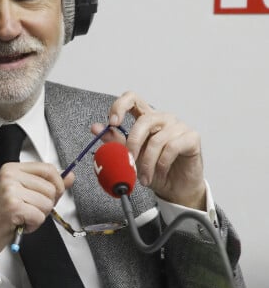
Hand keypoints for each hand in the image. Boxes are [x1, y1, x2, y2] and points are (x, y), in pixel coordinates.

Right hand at [0, 163, 74, 269]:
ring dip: (39, 216)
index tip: (54, 194)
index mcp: (12, 168)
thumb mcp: (22, 193)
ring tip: (23, 217)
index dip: (58, 184)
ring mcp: (10, 190)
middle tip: (30, 210)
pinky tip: (21, 224)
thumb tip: (69, 176)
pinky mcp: (12, 206)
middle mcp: (10, 176)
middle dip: (46, 204)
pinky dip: (33, 225)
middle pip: (50, 188)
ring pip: (47, 203)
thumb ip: (46, 183)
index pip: (48, 168)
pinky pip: (39, 216)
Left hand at [92, 91, 205, 209]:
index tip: (112, 123)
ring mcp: (178, 126)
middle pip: (143, 120)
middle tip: (129, 160)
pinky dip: (162, 164)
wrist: (176, 189)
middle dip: (132, 143)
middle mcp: (162, 118)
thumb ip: (115, 141)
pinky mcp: (192, 137)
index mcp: (146, 118)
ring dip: (147, 162)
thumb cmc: (155, 170)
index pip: (131, 98)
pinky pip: (172, 147)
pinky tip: (160, 173)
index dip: (120, 106)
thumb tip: (96, 128)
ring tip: (144, 177)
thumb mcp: (131, 157)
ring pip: (157, 139)